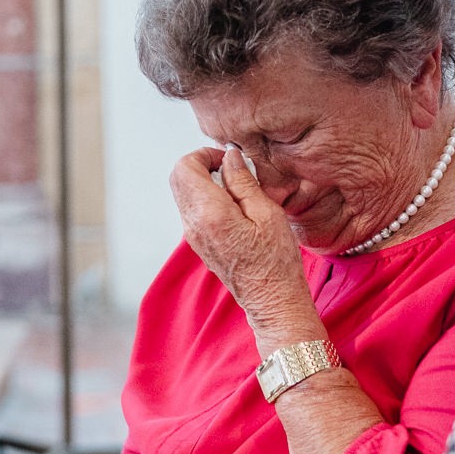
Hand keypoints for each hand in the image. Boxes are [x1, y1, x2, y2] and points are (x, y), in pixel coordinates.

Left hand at [169, 145, 313, 329]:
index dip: (204, 154)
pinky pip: (193, 210)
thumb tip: (230, 158)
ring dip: (205, 182)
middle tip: (232, 170)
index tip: (229, 159)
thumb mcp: (267, 213)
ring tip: (238, 190)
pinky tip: (235, 207)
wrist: (271, 299)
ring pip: (185, 193)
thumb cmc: (275, 261)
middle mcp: (194, 224)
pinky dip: (208, 199)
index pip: (184, 167)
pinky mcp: (199, 243)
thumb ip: (243, 182)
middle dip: (201, 165)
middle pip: (178, 178)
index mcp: (210, 213)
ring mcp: (194, 236)